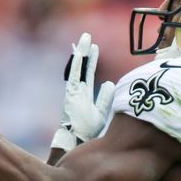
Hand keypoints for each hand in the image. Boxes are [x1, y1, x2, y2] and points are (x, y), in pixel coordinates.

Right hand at [51, 33, 114, 150]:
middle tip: (88, 38)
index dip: (91, 61)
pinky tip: (79, 52)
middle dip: (86, 53)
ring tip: (85, 39)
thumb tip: (110, 83)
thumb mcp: (101, 112)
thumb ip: (105, 98)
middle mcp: (77, 91)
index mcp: (83, 94)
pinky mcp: (70, 94)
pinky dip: (76, 63)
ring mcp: (73, 92)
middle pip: (82, 67)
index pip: (87, 73)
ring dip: (81, 53)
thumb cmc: (88, 131)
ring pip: (77, 68)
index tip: (95, 47)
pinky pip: (74, 75)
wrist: (77, 143)